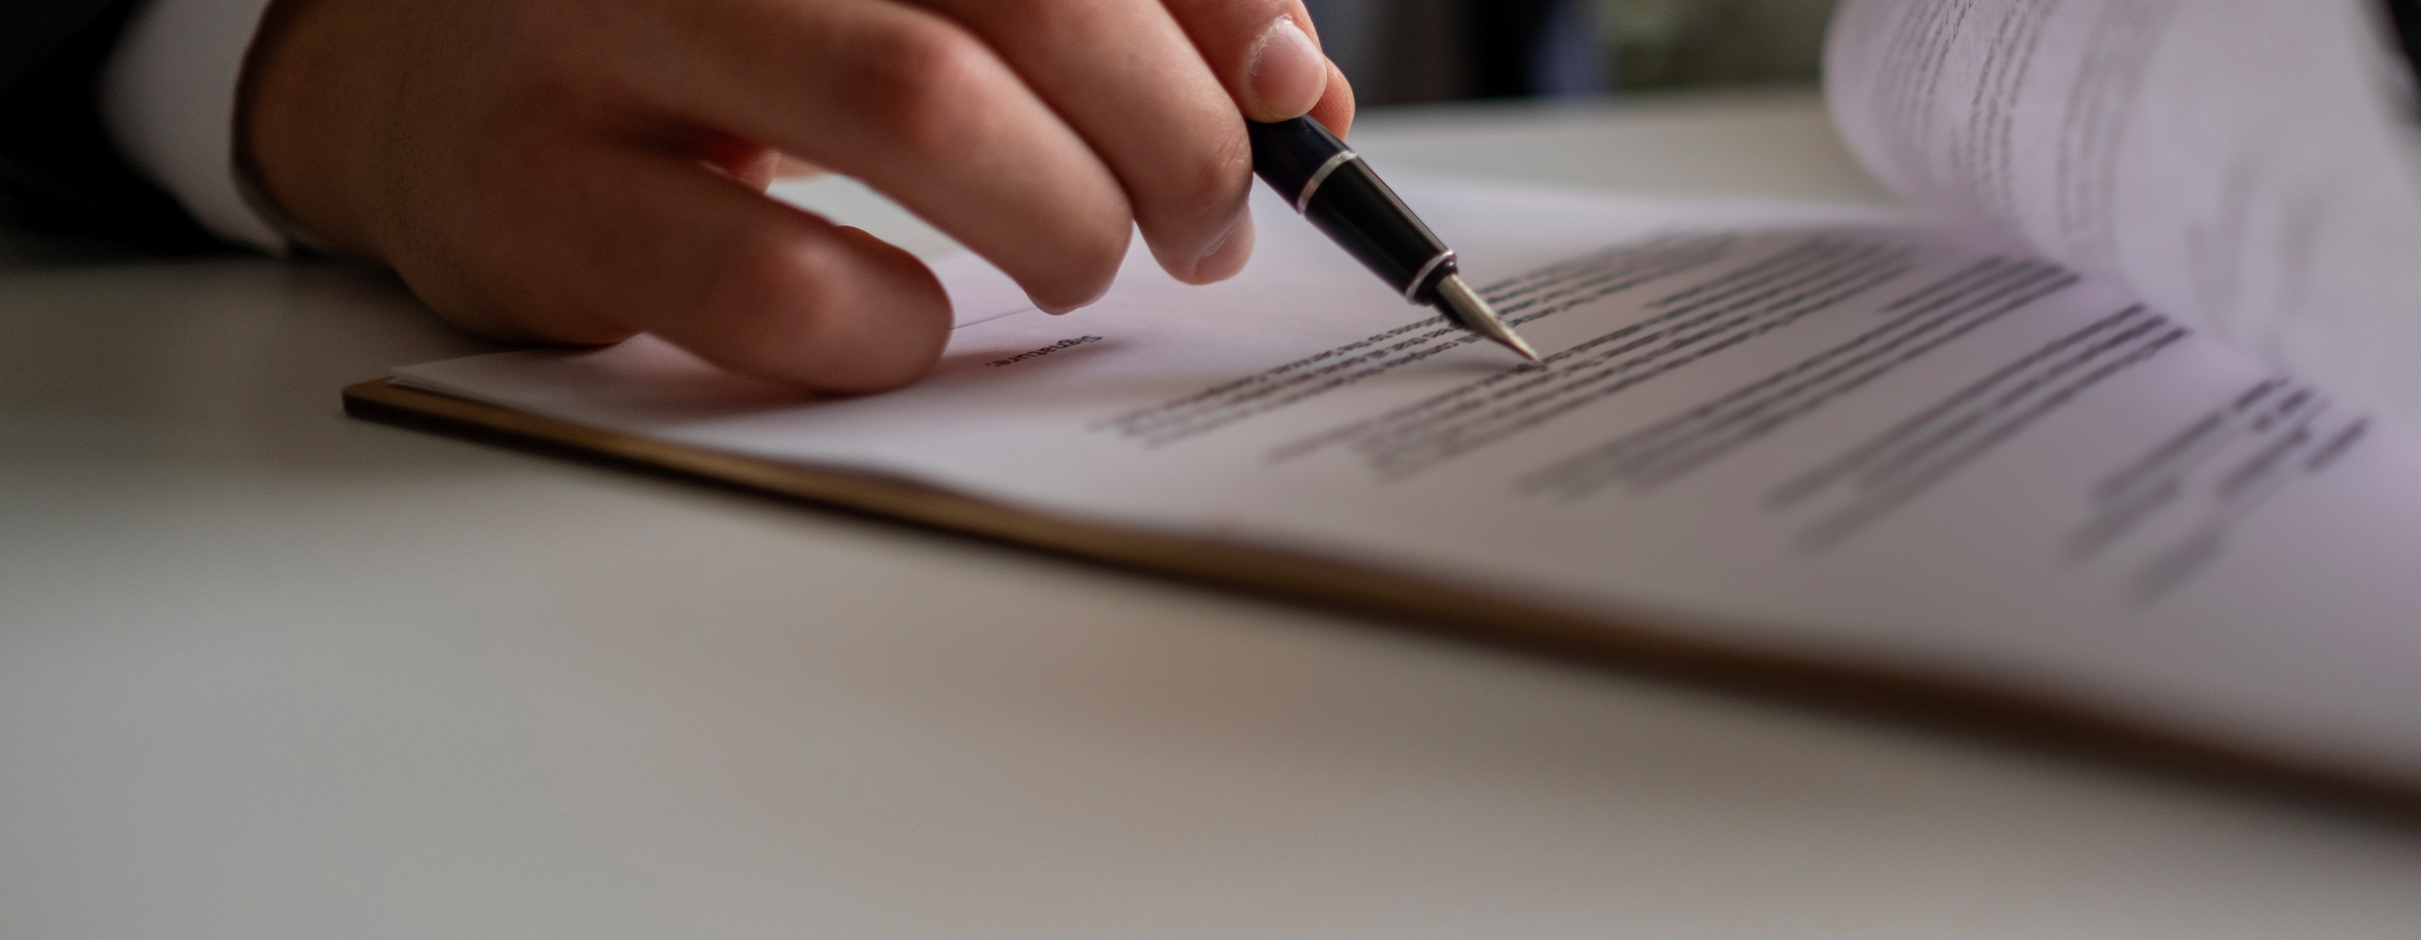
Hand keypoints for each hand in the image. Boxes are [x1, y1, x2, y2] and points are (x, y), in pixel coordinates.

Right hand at [242, 0, 1354, 392]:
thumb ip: (1102, 16)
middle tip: (1200, 221)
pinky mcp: (534, 194)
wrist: (406, 68)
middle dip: (1169, 134)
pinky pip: (772, 280)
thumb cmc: (714, 28)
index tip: (1282, 98)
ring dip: (1056, 216)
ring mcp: (605, 31)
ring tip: (1078, 264)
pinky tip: (903, 321)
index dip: (1212, 13)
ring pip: (914, 98)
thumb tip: (1296, 87)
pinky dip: (890, 327)